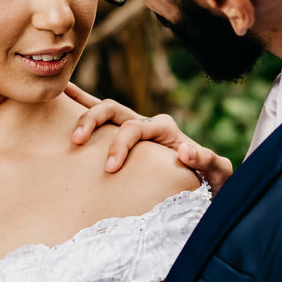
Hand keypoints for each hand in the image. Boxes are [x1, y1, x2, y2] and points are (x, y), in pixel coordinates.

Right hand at [66, 83, 232, 193]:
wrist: (206, 186)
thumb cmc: (211, 181)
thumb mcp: (218, 173)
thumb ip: (208, 160)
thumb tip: (185, 150)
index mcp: (165, 130)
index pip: (137, 127)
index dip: (122, 143)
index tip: (111, 167)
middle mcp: (148, 125)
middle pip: (115, 110)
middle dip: (94, 122)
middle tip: (77, 142)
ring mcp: (134, 129)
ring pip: (105, 109)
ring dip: (83, 114)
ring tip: (67, 133)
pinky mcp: (124, 139)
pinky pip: (101, 117)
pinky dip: (82, 103)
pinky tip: (63, 95)